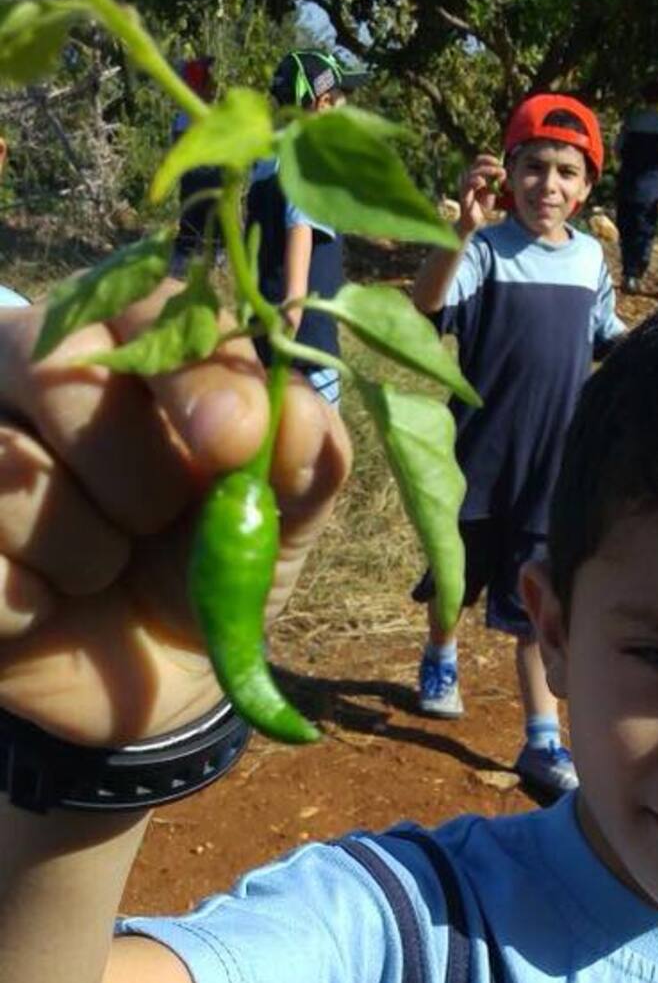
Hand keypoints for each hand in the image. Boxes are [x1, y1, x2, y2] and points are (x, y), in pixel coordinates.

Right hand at [0, 282, 350, 743]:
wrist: (154, 672)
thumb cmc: (209, 562)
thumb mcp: (278, 519)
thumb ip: (304, 462)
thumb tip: (299, 419)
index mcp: (125, 341)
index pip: (146, 310)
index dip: (193, 373)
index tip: (236, 439)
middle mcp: (26, 367)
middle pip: (64, 375)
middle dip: (138, 474)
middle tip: (156, 522)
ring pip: (13, 472)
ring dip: (86, 551)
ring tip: (101, 567)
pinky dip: (32, 603)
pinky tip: (47, 605)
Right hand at [456, 152, 505, 237]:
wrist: (475, 225)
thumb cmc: (485, 210)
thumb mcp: (496, 196)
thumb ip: (500, 185)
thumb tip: (503, 173)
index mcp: (475, 176)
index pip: (479, 161)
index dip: (489, 159)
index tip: (499, 162)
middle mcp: (468, 179)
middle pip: (477, 163)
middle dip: (490, 164)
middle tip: (501, 170)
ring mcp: (464, 186)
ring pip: (473, 171)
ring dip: (486, 171)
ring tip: (496, 173)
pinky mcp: (463, 195)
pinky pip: (467, 184)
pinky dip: (476, 180)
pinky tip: (483, 182)